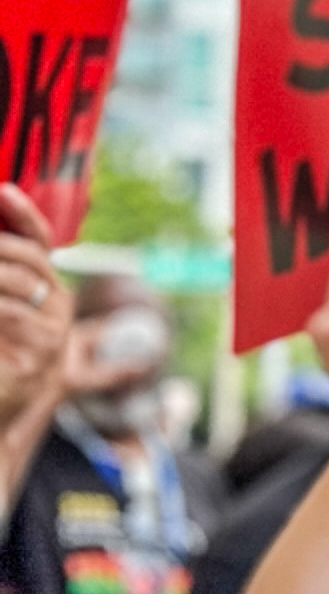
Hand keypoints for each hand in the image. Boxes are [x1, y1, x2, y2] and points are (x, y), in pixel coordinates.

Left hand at [0, 184, 70, 418]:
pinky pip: (10, 313)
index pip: (40, 239)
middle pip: (28, 256)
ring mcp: (54, 328)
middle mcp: (57, 302)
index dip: (23, 213)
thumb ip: (1, 275)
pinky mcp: (42, 352)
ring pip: (17, 281)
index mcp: (46, 285)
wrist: (4, 404)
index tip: (2, 190)